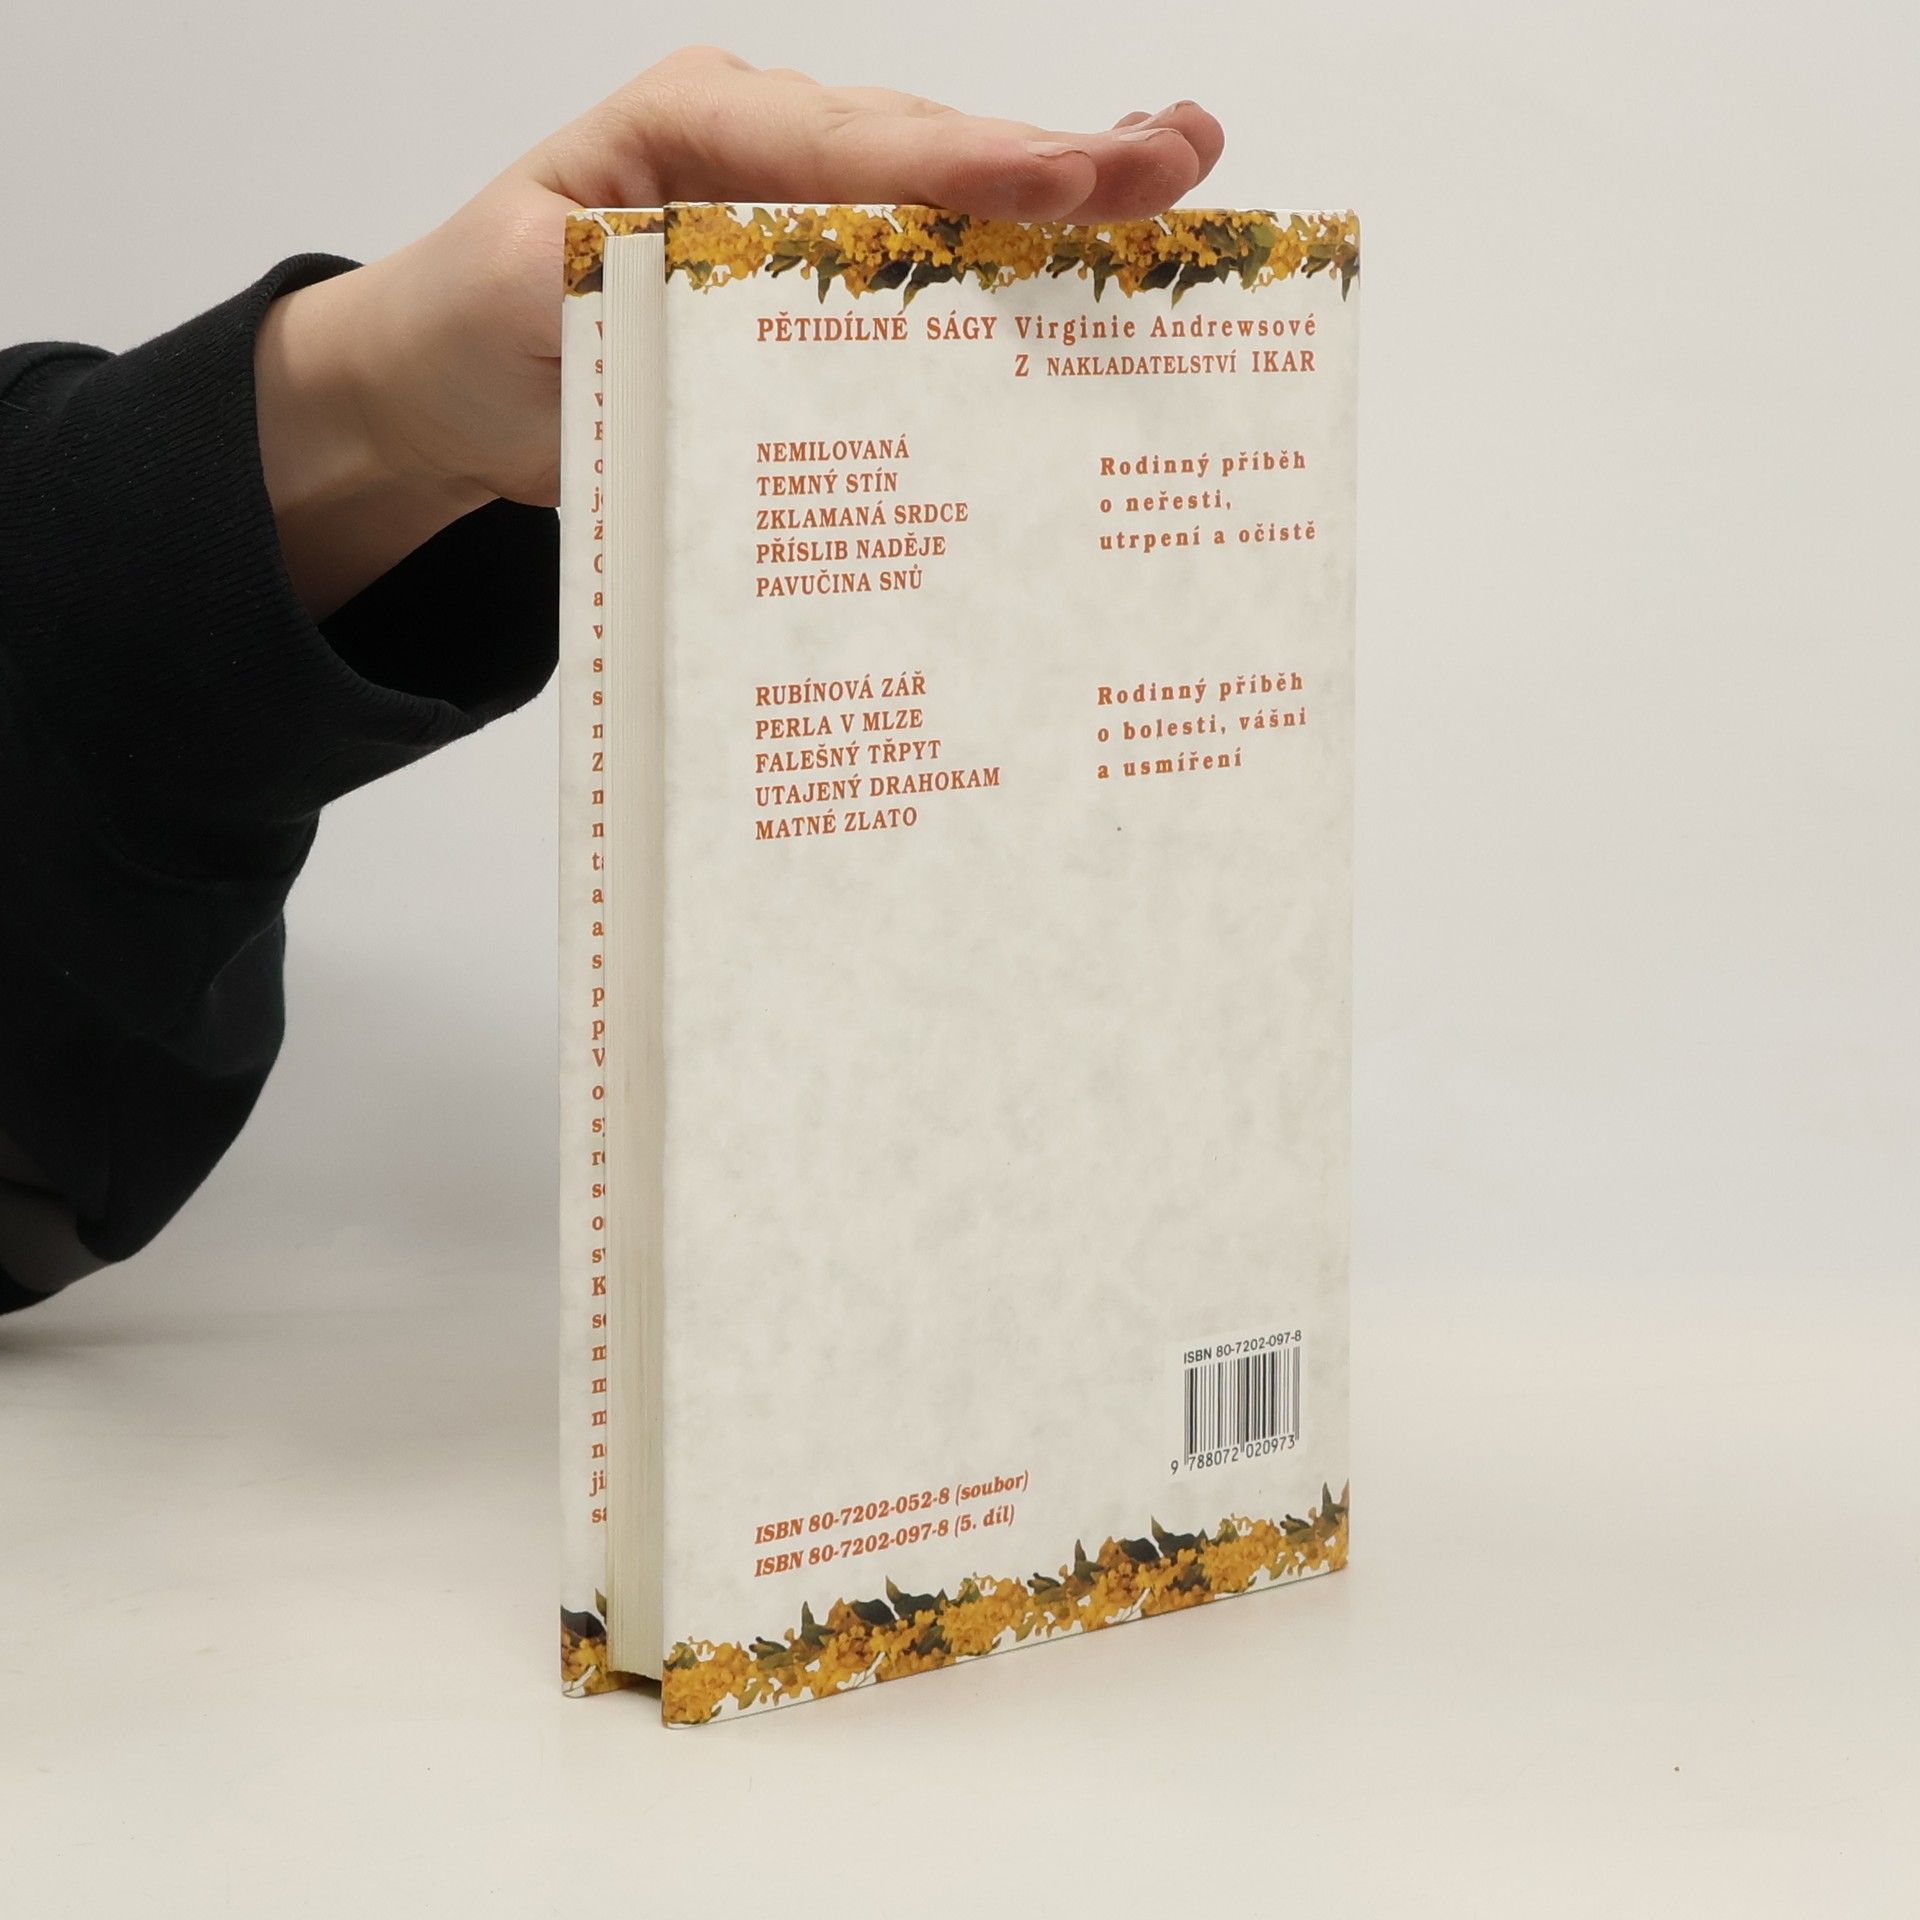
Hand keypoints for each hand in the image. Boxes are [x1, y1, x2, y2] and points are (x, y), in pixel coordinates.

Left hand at [255, 48, 1222, 616]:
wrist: (447, 386)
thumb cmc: (478, 325)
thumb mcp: (535, 293)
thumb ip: (639, 284)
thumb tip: (764, 304)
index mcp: (695, 132)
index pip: (852, 144)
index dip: (968, 165)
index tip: (1070, 180)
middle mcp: (763, 154)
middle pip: (926, 150)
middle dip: (1056, 157)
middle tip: (1180, 158)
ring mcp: (798, 215)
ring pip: (942, 196)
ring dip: (1059, 197)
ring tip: (1173, 180)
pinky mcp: (815, 286)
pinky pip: (920, 268)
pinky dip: (1006, 267)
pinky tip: (1093, 258)